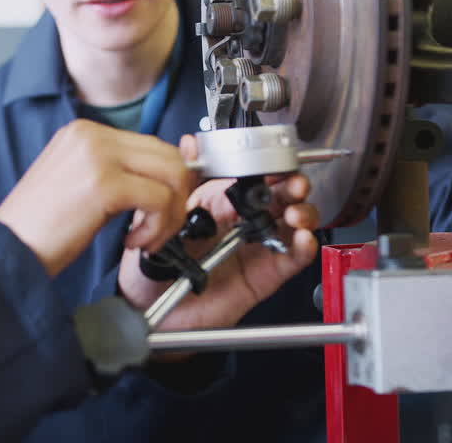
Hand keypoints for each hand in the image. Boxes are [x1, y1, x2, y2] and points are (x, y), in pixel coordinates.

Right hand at [0, 120, 191, 276]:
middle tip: (163, 227)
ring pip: (172, 173)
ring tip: (146, 238)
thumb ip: (119, 175)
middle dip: (178, 196)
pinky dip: (158, 227)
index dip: (169, 180)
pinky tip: (133, 242)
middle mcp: (92, 135)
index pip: (151, 145)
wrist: (7, 250)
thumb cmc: (39, 229)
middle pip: (168, 154)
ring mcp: (98, 156)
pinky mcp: (104, 183)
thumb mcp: (82, 186)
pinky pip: (159, 199)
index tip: (166, 208)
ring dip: (170, 214)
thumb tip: (167, 179)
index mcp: (85, 133)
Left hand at [117, 135, 319, 331]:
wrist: (148, 307)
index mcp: (220, 205)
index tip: (277, 163)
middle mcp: (241, 225)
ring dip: (303, 215)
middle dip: (292, 188)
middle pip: (280, 199)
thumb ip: (180, 182)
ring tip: (296, 215)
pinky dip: (302, 248)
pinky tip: (301, 239)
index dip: (270, 170)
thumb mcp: (161, 216)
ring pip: (292, 226)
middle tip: (293, 186)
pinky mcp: (262, 276)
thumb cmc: (151, 265)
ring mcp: (254, 249)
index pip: (253, 180)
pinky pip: (289, 260)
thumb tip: (190, 144)